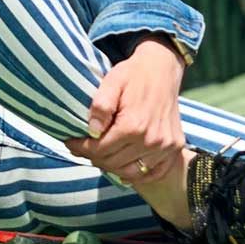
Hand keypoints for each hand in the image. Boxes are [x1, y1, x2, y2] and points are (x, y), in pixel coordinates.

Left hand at [64, 37, 185, 185]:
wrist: (162, 69)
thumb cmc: (133, 74)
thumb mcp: (111, 82)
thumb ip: (100, 106)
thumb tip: (93, 132)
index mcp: (134, 125)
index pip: (100, 149)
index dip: (81, 147)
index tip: (70, 142)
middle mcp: (151, 140)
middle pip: (114, 163)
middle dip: (93, 157)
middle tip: (81, 149)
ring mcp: (165, 146)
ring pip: (131, 172)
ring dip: (112, 167)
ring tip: (99, 156)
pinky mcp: (174, 147)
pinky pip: (153, 173)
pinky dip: (137, 174)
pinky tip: (123, 167)